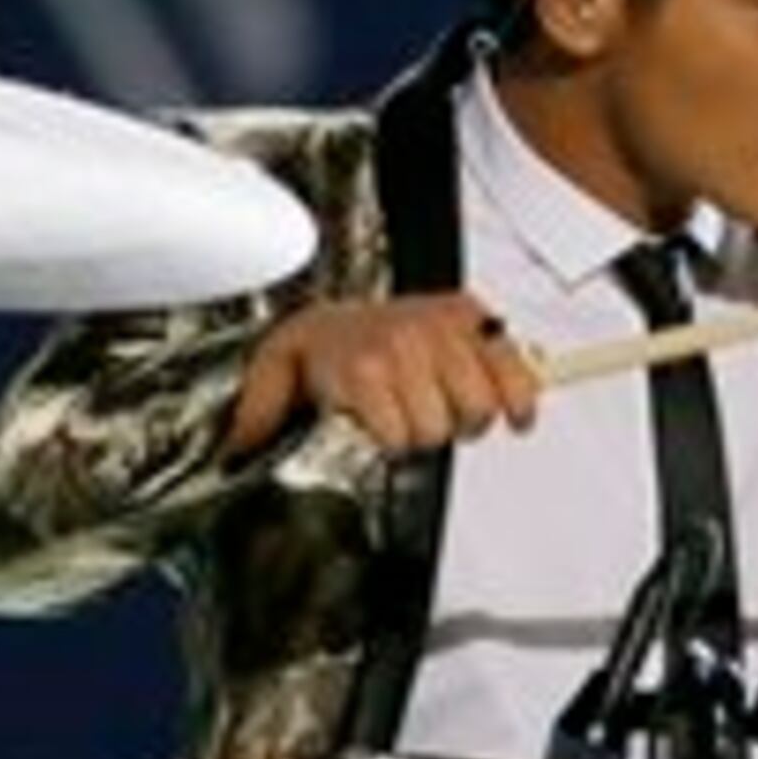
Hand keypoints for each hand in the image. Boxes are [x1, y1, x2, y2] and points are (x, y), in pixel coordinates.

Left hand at [224, 293, 538, 457]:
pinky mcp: (475, 319)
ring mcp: (444, 329)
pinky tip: (511, 415)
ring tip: (446, 412)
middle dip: (427, 434)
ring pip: (479, 404)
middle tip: (413, 425)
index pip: (399, 436)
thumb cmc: (318, 345)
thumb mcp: (273, 373)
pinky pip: (516, 370)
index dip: (393, 447)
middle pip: (441, 426)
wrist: (347, 305)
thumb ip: (257, 413)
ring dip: (465, 418)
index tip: (383, 440)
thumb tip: (237, 452)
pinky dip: (520, 398)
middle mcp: (405, 342)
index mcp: (361, 362)